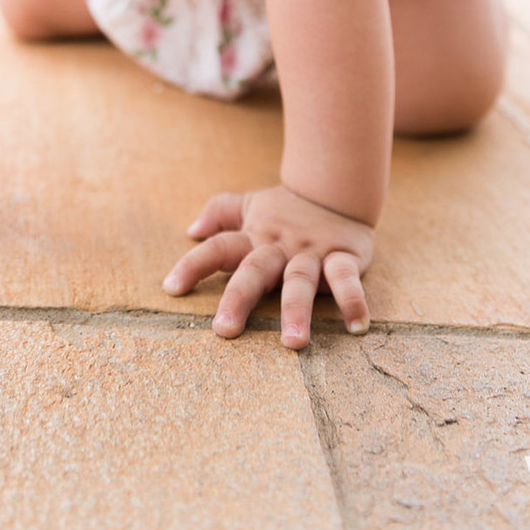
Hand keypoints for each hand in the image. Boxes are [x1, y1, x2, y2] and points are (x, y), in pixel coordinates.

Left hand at [162, 184, 373, 348]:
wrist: (338, 186)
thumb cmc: (288, 207)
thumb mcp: (252, 205)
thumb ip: (221, 213)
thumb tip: (191, 229)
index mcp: (254, 237)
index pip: (218, 247)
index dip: (193, 265)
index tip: (171, 288)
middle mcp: (279, 246)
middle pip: (254, 270)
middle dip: (239, 298)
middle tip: (224, 331)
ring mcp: (311, 253)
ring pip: (300, 281)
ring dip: (296, 310)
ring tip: (293, 343)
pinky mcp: (343, 256)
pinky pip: (347, 279)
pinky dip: (353, 300)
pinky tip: (358, 326)